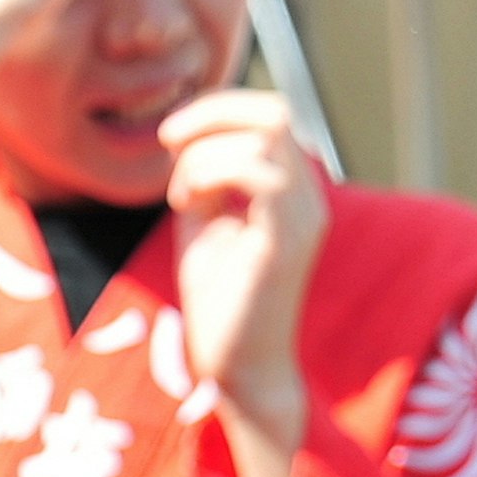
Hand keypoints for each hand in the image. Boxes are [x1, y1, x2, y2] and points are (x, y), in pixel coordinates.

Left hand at [161, 88, 329, 476]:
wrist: (240, 366)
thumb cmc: (221, 300)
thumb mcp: (205, 223)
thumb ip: (204, 179)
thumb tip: (188, 137)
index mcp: (290, 187)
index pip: (269, 113)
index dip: (217, 110)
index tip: (172, 141)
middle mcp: (307, 195)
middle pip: (274, 111)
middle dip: (211, 115)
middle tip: (169, 145)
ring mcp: (304, 215)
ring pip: (266, 135)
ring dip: (204, 155)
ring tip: (182, 197)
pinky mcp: (287, 240)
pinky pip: (262, 176)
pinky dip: (212, 174)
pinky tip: (190, 207)